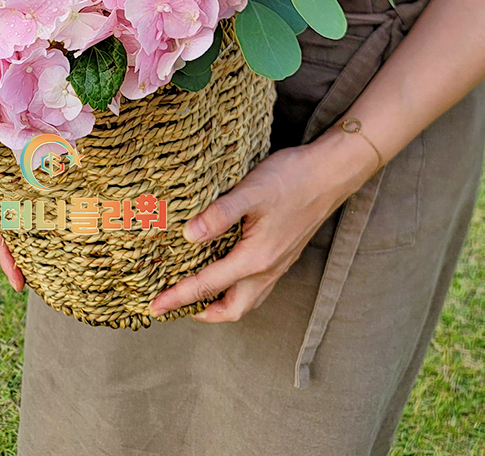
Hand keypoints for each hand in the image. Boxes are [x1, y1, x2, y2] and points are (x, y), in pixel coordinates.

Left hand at [149, 128, 377, 322]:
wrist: (330, 173)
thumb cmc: (290, 179)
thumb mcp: (249, 191)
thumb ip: (219, 215)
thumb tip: (188, 236)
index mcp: (255, 258)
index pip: (208, 285)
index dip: (178, 297)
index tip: (155, 307)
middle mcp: (268, 269)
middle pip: (232, 308)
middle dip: (202, 311)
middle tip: (174, 304)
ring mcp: (278, 264)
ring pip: (247, 300)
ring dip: (220, 304)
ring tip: (197, 296)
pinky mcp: (283, 254)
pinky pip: (258, 286)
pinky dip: (236, 290)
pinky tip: (227, 273)